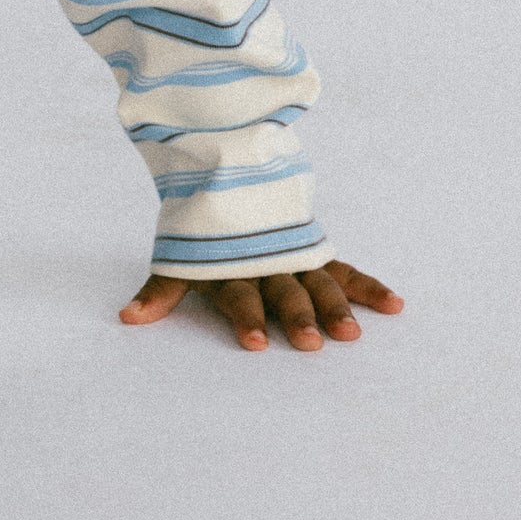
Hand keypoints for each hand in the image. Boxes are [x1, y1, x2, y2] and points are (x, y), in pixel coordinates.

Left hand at [120, 255, 401, 350]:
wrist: (230, 176)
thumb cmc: (206, 236)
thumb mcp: (181, 260)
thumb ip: (160, 292)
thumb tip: (125, 318)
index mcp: (232, 267)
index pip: (238, 294)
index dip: (244, 316)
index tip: (252, 342)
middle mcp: (267, 265)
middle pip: (283, 292)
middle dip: (295, 316)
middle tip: (310, 343)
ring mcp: (296, 259)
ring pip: (318, 284)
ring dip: (335, 307)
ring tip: (351, 334)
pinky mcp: (318, 256)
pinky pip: (346, 272)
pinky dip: (369, 286)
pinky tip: (395, 305)